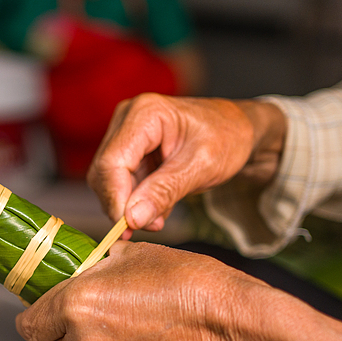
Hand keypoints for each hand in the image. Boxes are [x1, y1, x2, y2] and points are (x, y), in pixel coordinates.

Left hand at [16, 241, 265, 340]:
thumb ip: (92, 265)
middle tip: (76, 300)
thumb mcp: (128, 254)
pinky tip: (126, 325)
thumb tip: (81, 267)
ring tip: (105, 311)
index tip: (46, 295)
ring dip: (77, 339)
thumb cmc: (182, 281)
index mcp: (74, 307)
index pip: (28, 323)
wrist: (227, 322)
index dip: (34, 308)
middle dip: (54, 324)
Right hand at [86, 95, 285, 233]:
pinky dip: (135, 201)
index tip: (130, 228)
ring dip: (129, 205)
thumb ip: (165, 191)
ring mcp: (125, 133)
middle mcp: (128, 118)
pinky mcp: (128, 150)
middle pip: (104, 171)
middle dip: (122, 204)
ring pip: (108, 180)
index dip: (116, 198)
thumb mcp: (202, 166)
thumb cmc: (227, 137)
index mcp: (146, 113)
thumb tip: (132, 219)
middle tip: (151, 226)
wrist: (237, 130)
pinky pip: (119, 183)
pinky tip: (157, 207)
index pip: (113, 161)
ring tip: (160, 216)